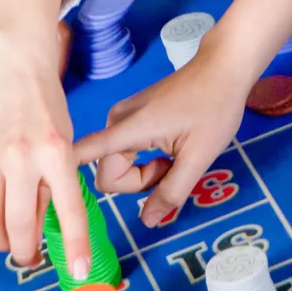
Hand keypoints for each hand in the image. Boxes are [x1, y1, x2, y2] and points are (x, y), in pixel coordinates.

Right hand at [0, 0, 87, 269]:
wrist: (14, 64)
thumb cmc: (47, 105)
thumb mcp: (66, 140)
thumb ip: (57, 182)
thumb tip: (46, 227)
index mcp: (58, 153)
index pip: (69, 210)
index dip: (74, 246)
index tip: (77, 273)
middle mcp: (24, 157)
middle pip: (20, 225)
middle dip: (26, 252)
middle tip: (30, 258)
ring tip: (7, 242)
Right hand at [74, 51, 246, 228]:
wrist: (222, 69)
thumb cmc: (214, 109)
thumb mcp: (199, 157)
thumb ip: (171, 192)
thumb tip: (146, 222)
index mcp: (129, 128)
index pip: (83, 153)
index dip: (69, 177)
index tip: (71, 200)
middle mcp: (116, 121)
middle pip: (109, 174)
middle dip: (139, 182)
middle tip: (172, 168)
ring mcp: (121, 117)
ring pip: (117, 165)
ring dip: (144, 172)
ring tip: (175, 156)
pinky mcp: (129, 117)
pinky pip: (124, 152)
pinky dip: (145, 159)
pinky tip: (170, 147)